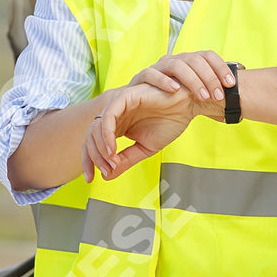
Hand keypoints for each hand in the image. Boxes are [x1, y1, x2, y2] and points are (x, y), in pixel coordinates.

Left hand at [82, 82, 201, 181]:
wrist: (187, 105)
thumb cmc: (170, 122)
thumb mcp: (145, 148)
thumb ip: (126, 160)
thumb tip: (106, 176)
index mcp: (117, 125)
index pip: (93, 143)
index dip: (89, 161)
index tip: (91, 179)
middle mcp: (114, 115)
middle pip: (90, 136)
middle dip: (93, 157)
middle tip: (106, 171)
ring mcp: (118, 105)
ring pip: (96, 127)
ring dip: (101, 148)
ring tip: (113, 162)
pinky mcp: (125, 97)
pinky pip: (108, 117)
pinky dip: (107, 134)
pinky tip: (112, 149)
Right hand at [130, 51, 236, 103]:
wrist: (141, 108)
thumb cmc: (171, 102)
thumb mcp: (194, 96)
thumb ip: (209, 93)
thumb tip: (233, 99)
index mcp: (189, 62)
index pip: (208, 55)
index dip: (221, 67)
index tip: (232, 83)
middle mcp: (175, 60)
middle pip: (196, 59)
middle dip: (210, 78)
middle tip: (219, 95)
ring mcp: (159, 67)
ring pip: (177, 65)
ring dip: (192, 80)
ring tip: (202, 96)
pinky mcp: (142, 76)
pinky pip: (152, 74)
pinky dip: (164, 81)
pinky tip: (176, 90)